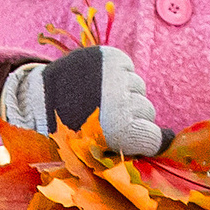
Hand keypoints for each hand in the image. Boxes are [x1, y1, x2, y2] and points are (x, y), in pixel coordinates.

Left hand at [0, 46, 164, 157]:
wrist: (41, 102)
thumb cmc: (71, 134)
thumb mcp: (100, 152)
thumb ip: (131, 150)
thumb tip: (167, 143)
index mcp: (122, 130)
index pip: (155, 137)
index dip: (148, 140)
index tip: (140, 139)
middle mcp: (123, 100)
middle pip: (147, 111)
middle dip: (135, 117)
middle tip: (110, 119)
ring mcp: (117, 75)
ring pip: (139, 88)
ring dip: (126, 94)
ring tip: (102, 100)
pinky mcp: (111, 56)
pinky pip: (129, 68)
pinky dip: (120, 76)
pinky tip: (101, 84)